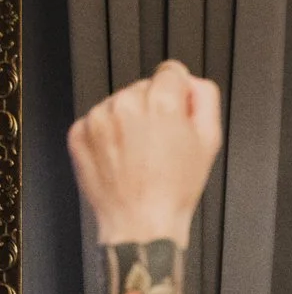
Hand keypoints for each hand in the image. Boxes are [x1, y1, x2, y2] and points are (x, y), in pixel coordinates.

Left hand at [67, 63, 222, 246]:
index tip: (178, 109)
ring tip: (140, 151)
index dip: (180, 92)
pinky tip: (121, 156)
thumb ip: (206, 99)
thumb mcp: (210, 140)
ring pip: (120, 103)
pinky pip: (97, 120)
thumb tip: (193, 84)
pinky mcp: (78, 134)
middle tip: (162, 140)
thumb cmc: (174, 188)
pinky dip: (108, 134)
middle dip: (154, 107)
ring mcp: (98, 119)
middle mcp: (126, 105)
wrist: (140, 221)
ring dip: (129, 120)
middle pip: (144, 87)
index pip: (171, 72)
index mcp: (161, 103)